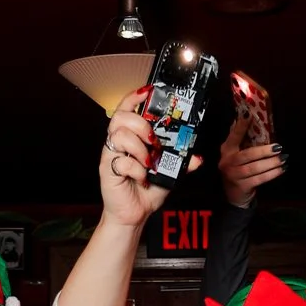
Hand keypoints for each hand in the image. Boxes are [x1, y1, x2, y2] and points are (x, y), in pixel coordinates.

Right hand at [98, 88, 202, 232]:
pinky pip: (121, 161)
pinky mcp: (107, 170)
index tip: (148, 92)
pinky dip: (136, 170)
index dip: (134, 97)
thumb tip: (197, 158)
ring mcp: (111, 155)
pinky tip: (142, 178)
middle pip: (120, 116)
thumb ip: (181, 163)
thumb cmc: (147, 190)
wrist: (135, 214)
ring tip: (149, 162)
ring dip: (139, 148)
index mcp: (131, 137)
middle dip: (140, 124)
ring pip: (119, 134)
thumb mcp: (170, 173)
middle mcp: (119, 142)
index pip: (127, 109)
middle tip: (153, 140)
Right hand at [218, 114, 286, 208]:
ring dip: (271, 163)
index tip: (249, 115)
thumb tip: (247, 117)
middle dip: (264, 151)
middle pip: (247, 155)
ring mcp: (234, 175)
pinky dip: (272, 174)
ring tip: (283, 159)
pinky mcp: (242, 186)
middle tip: (278, 147)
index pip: (233, 136)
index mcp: (226, 150)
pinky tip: (281, 169)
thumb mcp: (236, 154)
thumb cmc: (238, 170)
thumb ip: (241, 139)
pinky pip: (259, 179)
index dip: (240, 126)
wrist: (234, 195)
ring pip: (254, 168)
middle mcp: (227, 162)